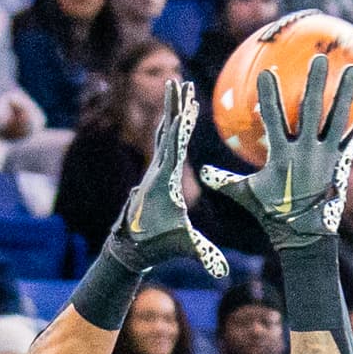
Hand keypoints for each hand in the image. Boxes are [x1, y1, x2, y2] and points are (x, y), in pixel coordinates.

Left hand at [106, 81, 229, 283]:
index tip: (188, 105)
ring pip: (164, 132)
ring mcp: (155, 169)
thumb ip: (202, 254)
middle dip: (175, 106)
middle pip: (167, 130)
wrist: (132, 246)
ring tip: (176, 88)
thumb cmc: (157, 244)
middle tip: (180, 82)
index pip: (176, 146)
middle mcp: (157, 168)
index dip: (183, 125)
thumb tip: (221, 271)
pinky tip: (171, 116)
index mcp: (165, 179)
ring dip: (171, 110)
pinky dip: (169, 125)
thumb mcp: (183, 246)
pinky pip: (163, 142)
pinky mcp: (156, 172)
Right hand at [205, 46, 352, 251]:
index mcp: (282, 156)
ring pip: (337, 118)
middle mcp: (307, 152)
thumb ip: (225, 180)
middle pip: (310, 111)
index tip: (266, 72)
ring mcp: (327, 156)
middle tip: (317, 58)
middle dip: (313, 83)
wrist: (304, 234)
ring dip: (344, 92)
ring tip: (350, 67)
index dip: (269, 96)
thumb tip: (201, 172)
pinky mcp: (341, 161)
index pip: (273, 120)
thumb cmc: (272, 212)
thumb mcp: (246, 195)